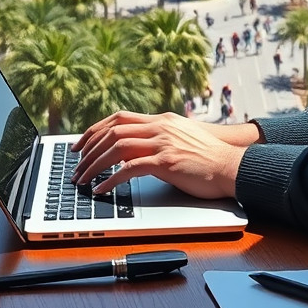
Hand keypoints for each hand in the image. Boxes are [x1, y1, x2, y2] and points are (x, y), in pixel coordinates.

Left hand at [69, 111, 256, 199]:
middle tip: (75, 164)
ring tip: (82, 180)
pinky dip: (111, 179)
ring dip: (94, 165)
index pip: (118, 118)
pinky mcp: (167, 161)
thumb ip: (159, 138)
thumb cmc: (208, 157)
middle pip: (112, 131)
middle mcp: (159, 127)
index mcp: (161, 120)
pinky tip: (102, 189)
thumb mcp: (181, 138)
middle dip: (88, 148)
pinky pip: (130, 168)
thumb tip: (135, 148)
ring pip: (116, 148)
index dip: (95, 130)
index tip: (80, 144)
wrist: (232, 165)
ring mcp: (163, 142)